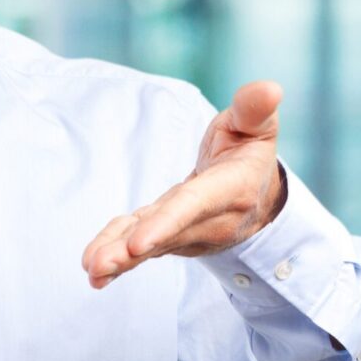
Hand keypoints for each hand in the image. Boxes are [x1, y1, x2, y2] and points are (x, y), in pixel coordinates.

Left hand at [82, 79, 287, 287]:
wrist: (256, 195)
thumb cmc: (249, 151)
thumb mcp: (256, 126)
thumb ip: (254, 109)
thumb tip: (269, 88)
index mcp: (230, 189)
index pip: (192, 206)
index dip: (166, 223)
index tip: (138, 243)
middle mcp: (209, 220)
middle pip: (165, 235)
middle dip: (130, 251)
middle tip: (98, 265)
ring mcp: (186, 233)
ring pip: (150, 246)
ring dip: (119, 260)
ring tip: (92, 270)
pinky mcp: (168, 237)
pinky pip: (140, 247)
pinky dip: (118, 258)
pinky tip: (93, 271)